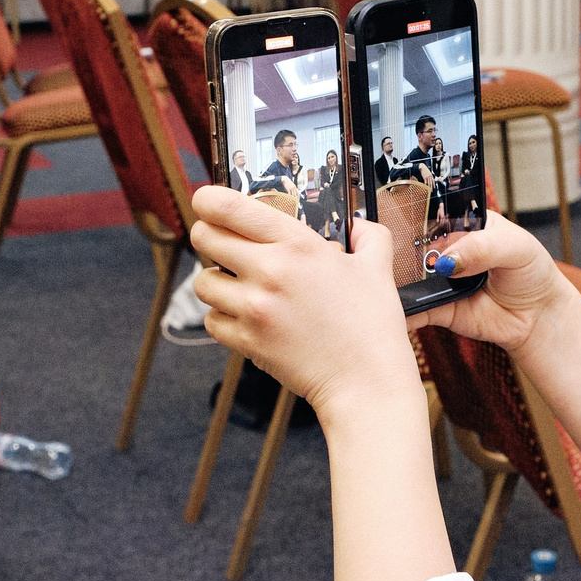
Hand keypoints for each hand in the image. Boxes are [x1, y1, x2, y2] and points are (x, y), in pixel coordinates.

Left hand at [190, 185, 417, 422]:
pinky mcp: (246, 341)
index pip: (229, 206)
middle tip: (221, 243)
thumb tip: (361, 225)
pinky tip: (244, 316)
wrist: (366, 381)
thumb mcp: (377, 268)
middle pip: (204, 237)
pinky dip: (222, 317)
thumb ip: (370, 237)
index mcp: (297, 244)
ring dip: (215, 280)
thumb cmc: (373, 326)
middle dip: (208, 235)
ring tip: (236, 285)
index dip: (208, 199)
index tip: (208, 201)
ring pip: (202, 282)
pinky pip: (212, 320)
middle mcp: (268, 271)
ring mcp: (253, 308)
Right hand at [405, 211, 579, 352]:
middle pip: (415, 246)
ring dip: (401, 281)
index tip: (399, 220)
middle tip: (393, 255)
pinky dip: (407, 312)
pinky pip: (417, 310)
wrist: (540, 315)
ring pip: (411, 278)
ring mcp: (441, 281)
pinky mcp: (440, 309)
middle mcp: (448, 250)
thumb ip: (483, 247)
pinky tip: (400, 311)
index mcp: (464, 224)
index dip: (416, 216)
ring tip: (391, 282)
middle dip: (402, 251)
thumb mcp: (516, 246)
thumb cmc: (532, 271)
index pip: (433, 214)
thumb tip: (448, 259)